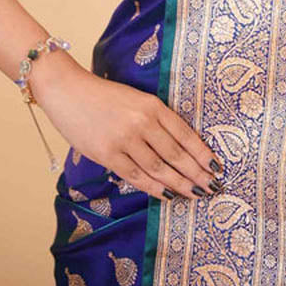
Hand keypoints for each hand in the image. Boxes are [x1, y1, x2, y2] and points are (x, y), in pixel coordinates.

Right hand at [36, 67, 224, 201]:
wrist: (67, 89)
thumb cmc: (103, 94)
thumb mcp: (135, 99)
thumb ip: (154, 119)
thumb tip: (177, 148)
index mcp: (152, 104)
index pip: (184, 133)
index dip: (202, 153)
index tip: (217, 166)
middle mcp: (142, 122)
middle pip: (176, 154)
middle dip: (197, 173)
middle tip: (213, 187)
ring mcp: (124, 139)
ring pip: (159, 168)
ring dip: (179, 184)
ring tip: (195, 194)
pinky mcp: (106, 154)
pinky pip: (136, 176)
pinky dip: (153, 188)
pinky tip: (167, 195)